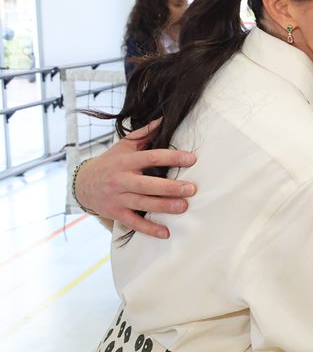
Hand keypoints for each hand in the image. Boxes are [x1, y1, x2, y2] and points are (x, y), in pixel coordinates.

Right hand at [75, 119, 196, 238]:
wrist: (82, 184)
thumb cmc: (111, 162)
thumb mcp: (124, 146)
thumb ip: (144, 134)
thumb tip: (164, 119)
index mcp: (126, 162)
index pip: (151, 157)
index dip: (172, 158)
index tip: (192, 159)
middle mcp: (121, 180)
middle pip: (147, 184)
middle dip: (170, 187)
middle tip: (191, 189)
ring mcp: (118, 198)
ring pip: (142, 203)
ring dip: (164, 206)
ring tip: (183, 207)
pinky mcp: (116, 214)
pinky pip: (134, 223)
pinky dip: (149, 229)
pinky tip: (166, 233)